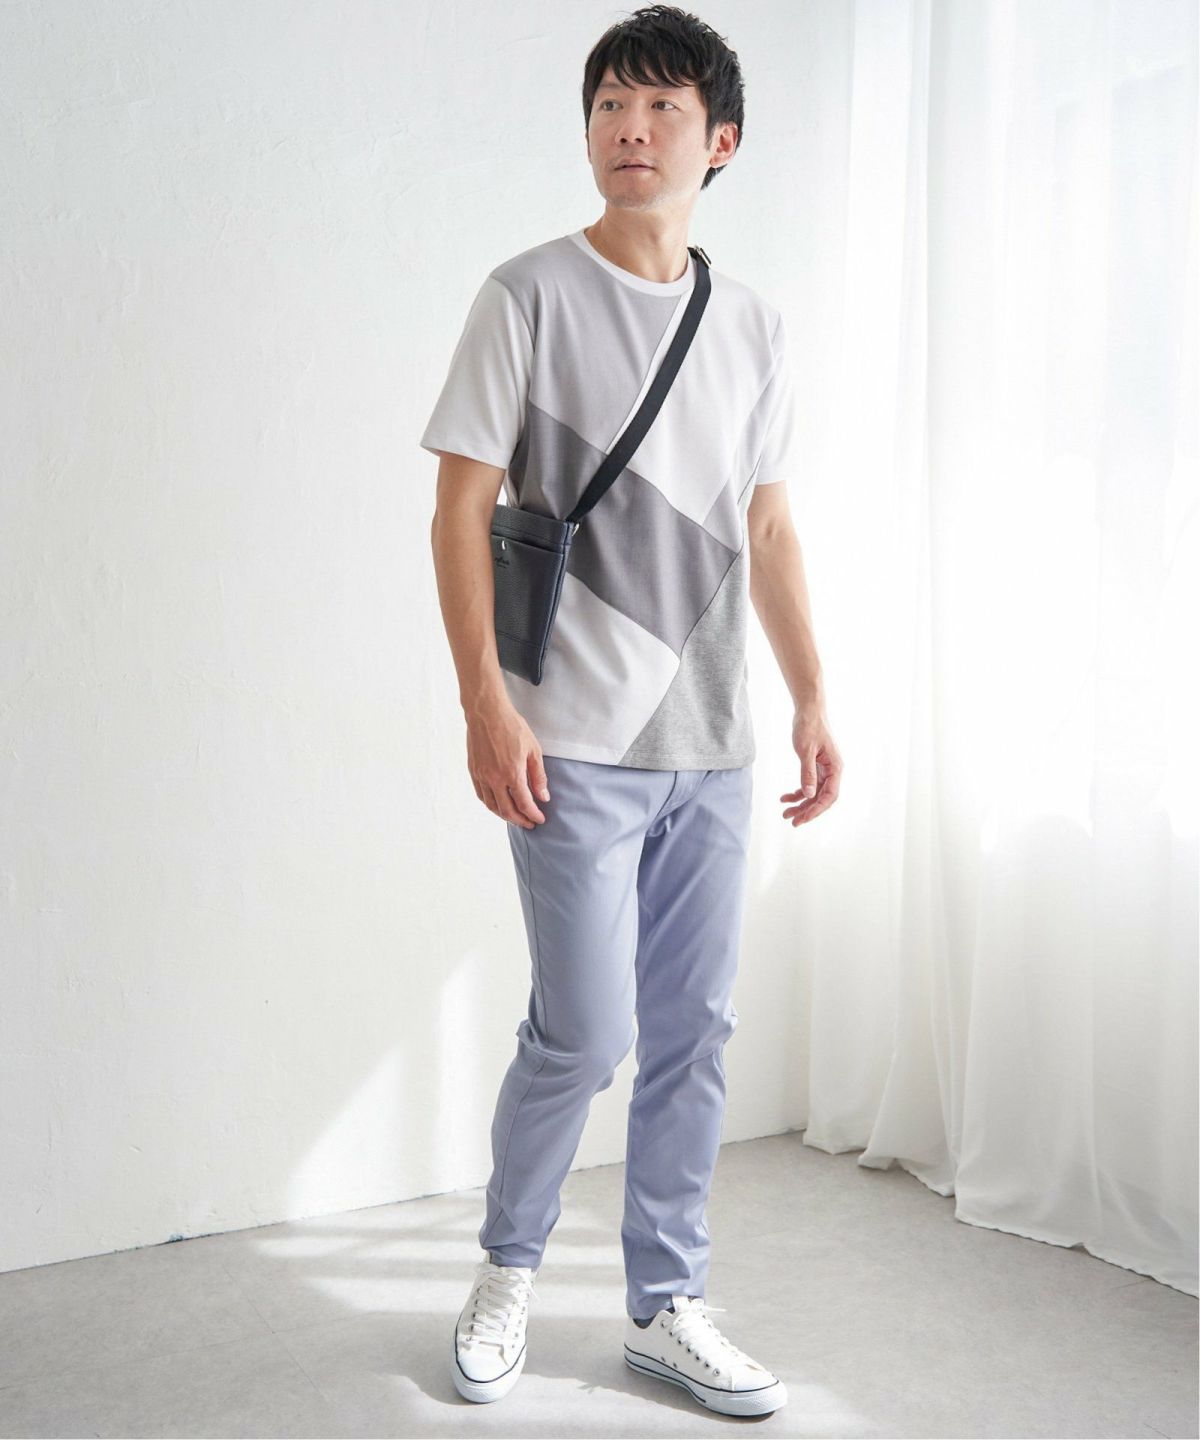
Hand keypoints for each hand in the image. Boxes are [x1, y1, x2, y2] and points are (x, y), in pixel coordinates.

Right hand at [465, 698, 550, 829]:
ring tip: (515, 818)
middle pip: (507, 810)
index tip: (540, 819)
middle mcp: (495, 779)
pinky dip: (490, 805)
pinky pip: (481, 795)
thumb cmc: (512, 727)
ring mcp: (482, 776)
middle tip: (529, 824)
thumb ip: (538, 776)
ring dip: (504, 816)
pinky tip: (498, 805)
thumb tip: (543, 796)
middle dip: (520, 821)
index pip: (524, 803)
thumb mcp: (533, 750)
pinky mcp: (473, 771)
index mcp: (512, 773)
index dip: (533, 815)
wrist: (486, 712)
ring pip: (492, 806)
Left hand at [780, 699, 841, 825]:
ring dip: (801, 804)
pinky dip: (797, 792)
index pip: (829, 796)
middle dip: (807, 810)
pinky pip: (809, 784)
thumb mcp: (806, 751)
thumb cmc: (809, 727)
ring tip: (785, 812)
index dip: (816, 810)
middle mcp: (833, 771)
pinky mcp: (816, 766)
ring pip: (814, 793)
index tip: (802, 819)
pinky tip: (785, 797)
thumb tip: (808, 795)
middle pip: (821, 798)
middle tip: (791, 820)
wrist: (808, 710)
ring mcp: (825, 769)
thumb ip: (808, 773)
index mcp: (835, 768)